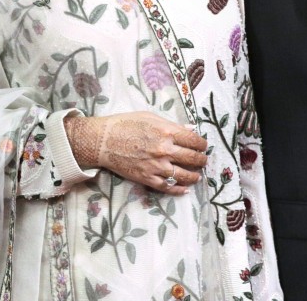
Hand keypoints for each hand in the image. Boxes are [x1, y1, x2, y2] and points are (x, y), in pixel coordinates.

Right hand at [64, 111, 207, 193]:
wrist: (103, 141)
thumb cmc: (124, 124)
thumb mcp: (149, 117)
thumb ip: (171, 124)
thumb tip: (189, 129)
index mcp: (166, 132)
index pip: (194, 140)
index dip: (202, 144)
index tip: (203, 145)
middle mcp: (164, 150)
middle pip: (192, 158)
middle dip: (201, 160)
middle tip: (203, 160)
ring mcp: (156, 166)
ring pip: (184, 175)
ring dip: (194, 176)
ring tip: (197, 175)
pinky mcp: (147, 178)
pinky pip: (168, 187)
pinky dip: (179, 189)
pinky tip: (184, 189)